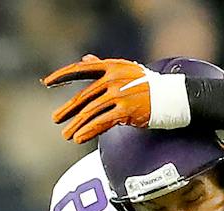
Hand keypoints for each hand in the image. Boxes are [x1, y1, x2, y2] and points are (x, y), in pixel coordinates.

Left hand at [44, 55, 186, 142]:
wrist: (175, 97)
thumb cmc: (152, 86)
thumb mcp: (127, 71)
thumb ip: (104, 67)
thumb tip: (86, 59)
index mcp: (112, 67)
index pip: (80, 69)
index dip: (62, 76)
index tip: (47, 83)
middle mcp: (114, 79)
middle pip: (84, 95)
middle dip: (69, 109)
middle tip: (56, 119)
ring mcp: (120, 94)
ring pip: (91, 111)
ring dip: (77, 124)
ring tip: (67, 134)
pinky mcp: (126, 110)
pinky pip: (102, 122)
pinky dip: (89, 130)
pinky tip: (79, 138)